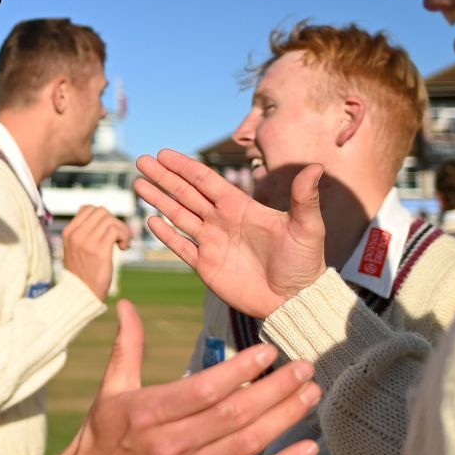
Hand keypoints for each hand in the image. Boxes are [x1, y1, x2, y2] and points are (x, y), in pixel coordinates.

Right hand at [0, 301, 319, 454]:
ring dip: (284, 418)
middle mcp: (170, 444)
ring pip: (246, 444)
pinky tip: (307, 449)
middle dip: (275, 389)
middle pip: (234, 415)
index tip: (267, 351)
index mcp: (147, 412)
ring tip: (310, 395)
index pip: (203, 389)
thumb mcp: (110, 390)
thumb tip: (125, 305)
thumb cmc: (101, 439)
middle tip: (305, 368)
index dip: (240, 370)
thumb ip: (127, 347)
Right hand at [62, 203, 131, 300]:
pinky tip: (124, 248)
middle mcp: (75, 235)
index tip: (108, 231)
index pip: (88, 208)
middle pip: (101, 211)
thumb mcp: (76, 249)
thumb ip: (84, 232)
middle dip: (114, 222)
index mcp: (68, 232)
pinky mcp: (99, 250)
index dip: (103, 217)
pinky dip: (125, 236)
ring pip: (110, 220)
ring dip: (122, 230)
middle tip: (118, 238)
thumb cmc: (83, 273)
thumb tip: (102, 216)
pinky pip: (116, 230)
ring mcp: (86, 242)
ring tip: (122, 244)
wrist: (81, 295)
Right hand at [135, 149, 326, 318]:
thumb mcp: (307, 227)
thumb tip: (317, 167)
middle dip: (164, 178)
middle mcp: (222, 221)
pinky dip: (166, 234)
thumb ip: (305, 198)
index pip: (206, 181)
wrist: (295, 301)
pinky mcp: (206, 266)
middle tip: (142, 162)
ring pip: (179, 216)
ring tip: (138, 185)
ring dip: (159, 200)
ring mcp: (212, 243)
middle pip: (186, 194)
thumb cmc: (305, 263)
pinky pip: (181, 246)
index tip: (164, 154)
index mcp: (241, 208)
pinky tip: (151, 221)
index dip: (184, 167)